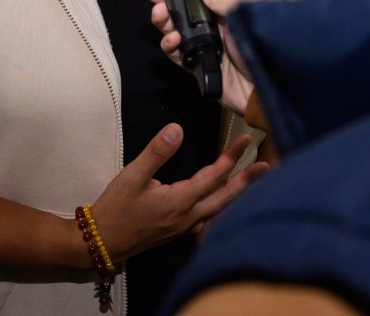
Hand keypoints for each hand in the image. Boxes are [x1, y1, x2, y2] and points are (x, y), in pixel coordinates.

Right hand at [89, 124, 267, 261]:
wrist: (103, 241)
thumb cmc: (116, 207)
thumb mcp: (132, 175)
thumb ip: (157, 152)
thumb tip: (177, 129)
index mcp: (181, 201)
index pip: (214, 176)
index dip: (231, 157)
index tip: (245, 140)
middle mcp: (189, 216)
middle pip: (226, 197)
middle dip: (247, 180)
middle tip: (266, 165)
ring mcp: (186, 227)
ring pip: (220, 211)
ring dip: (238, 196)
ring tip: (252, 184)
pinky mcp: (179, 232)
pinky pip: (210, 221)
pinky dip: (222, 211)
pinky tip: (224, 208)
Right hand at [141, 0, 256, 111]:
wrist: (267, 91)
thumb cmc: (264, 49)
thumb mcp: (244, 16)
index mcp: (227, 7)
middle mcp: (214, 23)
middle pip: (182, 7)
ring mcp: (204, 44)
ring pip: (175, 28)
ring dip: (164, 20)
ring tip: (160, 14)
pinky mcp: (197, 64)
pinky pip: (176, 53)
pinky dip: (169, 45)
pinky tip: (172, 39)